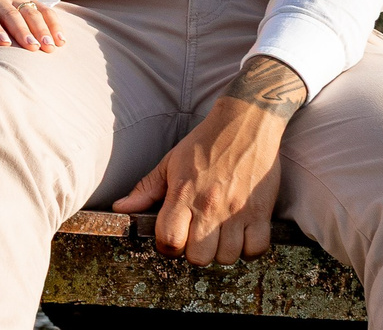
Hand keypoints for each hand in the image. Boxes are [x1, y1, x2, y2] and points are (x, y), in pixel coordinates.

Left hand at [111, 55, 304, 264]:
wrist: (244, 124)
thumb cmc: (204, 144)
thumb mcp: (169, 163)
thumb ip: (145, 189)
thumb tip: (120, 208)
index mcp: (183, 193)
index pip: (169, 240)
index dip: (167, 246)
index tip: (173, 238)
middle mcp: (209, 206)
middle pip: (198, 257)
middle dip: (195, 252)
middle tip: (198, 237)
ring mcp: (237, 211)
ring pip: (227, 257)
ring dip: (222, 251)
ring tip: (220, 234)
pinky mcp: (261, 212)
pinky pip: (256, 249)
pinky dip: (249, 248)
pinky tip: (241, 235)